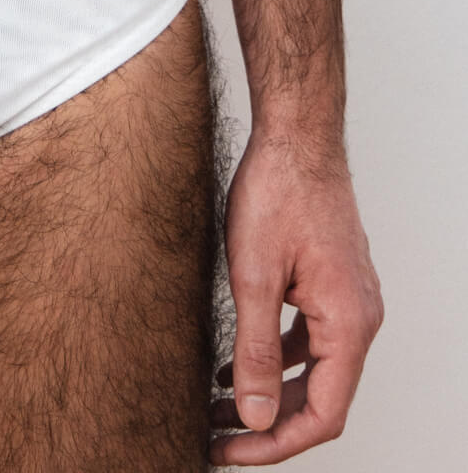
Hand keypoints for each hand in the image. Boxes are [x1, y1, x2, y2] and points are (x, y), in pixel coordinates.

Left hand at [209, 131, 383, 462]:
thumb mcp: (254, 276)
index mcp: (350, 324)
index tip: (229, 453)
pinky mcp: (332, 283)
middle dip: (267, 424)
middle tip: (215, 438)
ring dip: (269, 393)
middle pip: (321, 399)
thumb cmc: (277, 191)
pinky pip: (310, 339)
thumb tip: (255, 414)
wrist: (296, 134)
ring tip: (216, 408)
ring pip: (314, 371)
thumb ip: (255, 350)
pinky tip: (231, 363)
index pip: (323, 415)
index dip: (275, 443)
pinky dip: (276, 358)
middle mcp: (360, 318)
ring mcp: (349, 300)